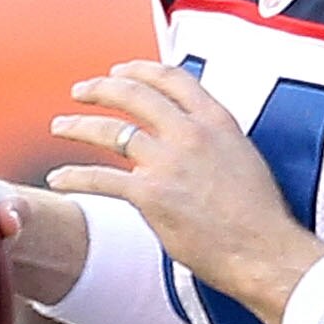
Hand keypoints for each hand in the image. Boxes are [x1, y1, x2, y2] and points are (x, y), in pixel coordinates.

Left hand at [47, 61, 323, 323]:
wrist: (265, 252)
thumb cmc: (260, 217)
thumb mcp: (244, 159)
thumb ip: (215, 141)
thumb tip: (196, 142)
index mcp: (216, 120)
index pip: (171, 78)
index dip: (140, 70)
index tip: (121, 71)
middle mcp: (190, 133)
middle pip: (134, 95)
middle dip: (101, 88)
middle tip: (81, 91)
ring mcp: (168, 162)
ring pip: (111, 132)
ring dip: (78, 126)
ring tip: (60, 126)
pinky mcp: (150, 195)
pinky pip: (101, 178)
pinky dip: (74, 177)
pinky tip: (58, 178)